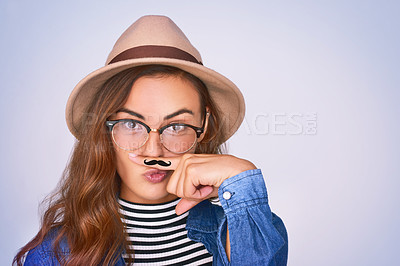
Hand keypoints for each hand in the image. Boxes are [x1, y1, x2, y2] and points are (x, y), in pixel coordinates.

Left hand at [128, 153, 255, 214]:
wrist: (241, 173)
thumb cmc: (226, 178)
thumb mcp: (203, 191)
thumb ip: (189, 199)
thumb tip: (177, 211)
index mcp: (187, 162)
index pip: (163, 162)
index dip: (146, 160)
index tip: (131, 157)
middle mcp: (185, 159)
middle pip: (172, 187)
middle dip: (188, 194)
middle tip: (205, 187)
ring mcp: (188, 162)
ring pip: (178, 190)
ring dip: (194, 193)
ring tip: (208, 184)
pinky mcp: (191, 168)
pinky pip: (186, 191)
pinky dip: (198, 193)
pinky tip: (208, 184)